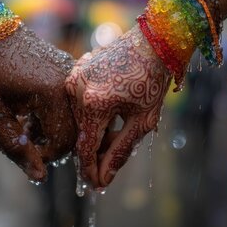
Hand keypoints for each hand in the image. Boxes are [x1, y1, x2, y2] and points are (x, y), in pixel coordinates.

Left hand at [0, 26, 76, 181]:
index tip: (22, 146)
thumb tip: (39, 176)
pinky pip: (72, 102)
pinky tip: (32, 109)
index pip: (65, 143)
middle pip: (76, 132)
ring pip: (76, 118)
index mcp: (53, 92)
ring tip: (26, 121)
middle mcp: (70, 82)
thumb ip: (14, 145)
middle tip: (24, 135)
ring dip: (54, 128)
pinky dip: (55, 113)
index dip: (44, 155)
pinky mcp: (68, 69)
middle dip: (52, 143)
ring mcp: (71, 73)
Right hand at [65, 25, 170, 187]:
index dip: (90, 170)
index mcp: (94, 103)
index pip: (85, 148)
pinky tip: (113, 106)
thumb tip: (103, 179)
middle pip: (82, 133)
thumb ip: (120, 151)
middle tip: (115, 154)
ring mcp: (73, 77)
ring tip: (119, 125)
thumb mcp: (142, 121)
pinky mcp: (75, 69)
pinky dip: (92, 110)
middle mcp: (77, 89)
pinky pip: (78, 100)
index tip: (97, 185)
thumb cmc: (152, 80)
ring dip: (95, 129)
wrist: (153, 41)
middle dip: (97, 149)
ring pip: (79, 117)